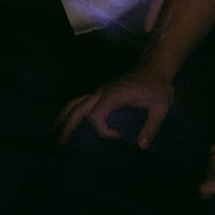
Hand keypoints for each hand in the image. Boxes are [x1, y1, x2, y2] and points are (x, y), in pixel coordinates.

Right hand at [55, 67, 175, 147]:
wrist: (154, 68)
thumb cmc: (157, 86)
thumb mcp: (160, 107)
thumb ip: (152, 127)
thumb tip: (143, 146)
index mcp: (114, 94)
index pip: (96, 114)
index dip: (103, 129)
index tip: (118, 135)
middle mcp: (102, 92)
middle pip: (78, 108)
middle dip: (67, 125)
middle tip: (60, 142)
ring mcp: (99, 91)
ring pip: (75, 103)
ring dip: (64, 117)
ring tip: (54, 132)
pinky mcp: (100, 93)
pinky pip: (80, 102)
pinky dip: (71, 112)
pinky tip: (67, 122)